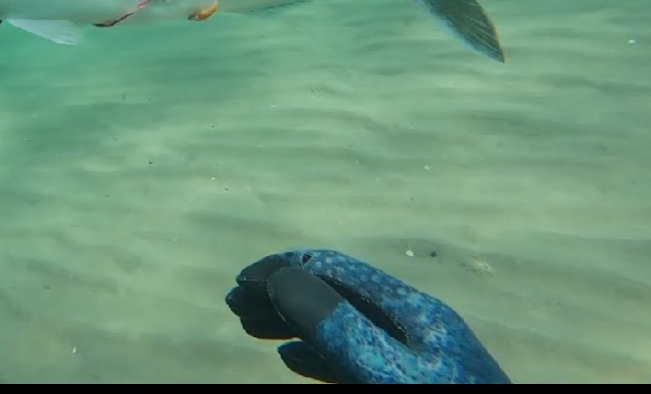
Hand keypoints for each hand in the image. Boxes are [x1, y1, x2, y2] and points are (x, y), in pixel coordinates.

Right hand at [226, 249, 509, 383]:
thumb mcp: (388, 374)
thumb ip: (340, 327)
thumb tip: (284, 277)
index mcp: (413, 311)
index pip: (335, 270)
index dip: (281, 269)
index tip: (239, 283)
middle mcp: (414, 326)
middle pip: (336, 292)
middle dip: (281, 292)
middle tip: (233, 304)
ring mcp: (417, 357)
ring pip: (342, 324)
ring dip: (292, 320)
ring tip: (251, 327)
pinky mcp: (412, 385)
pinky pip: (356, 357)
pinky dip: (316, 353)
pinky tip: (291, 361)